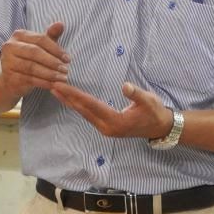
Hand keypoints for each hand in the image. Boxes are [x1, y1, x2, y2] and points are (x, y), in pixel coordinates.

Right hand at [0, 22, 69, 94]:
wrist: (10, 79)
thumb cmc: (28, 59)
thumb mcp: (40, 47)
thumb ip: (50, 36)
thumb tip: (61, 24)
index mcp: (19, 35)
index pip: (40, 39)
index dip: (56, 49)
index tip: (68, 59)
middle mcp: (10, 46)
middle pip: (35, 52)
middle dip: (53, 61)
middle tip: (66, 69)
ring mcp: (7, 61)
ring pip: (32, 67)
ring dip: (50, 73)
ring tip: (62, 78)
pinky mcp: (9, 76)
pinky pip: (29, 79)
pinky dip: (43, 82)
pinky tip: (53, 85)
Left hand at [51, 81, 173, 140]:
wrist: (160, 127)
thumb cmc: (155, 112)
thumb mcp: (149, 100)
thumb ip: (137, 94)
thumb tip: (125, 86)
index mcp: (115, 121)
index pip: (90, 104)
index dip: (75, 94)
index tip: (61, 85)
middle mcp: (107, 127)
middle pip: (83, 110)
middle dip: (67, 98)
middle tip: (52, 85)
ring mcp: (106, 129)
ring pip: (83, 114)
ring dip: (70, 102)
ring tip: (56, 91)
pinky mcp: (106, 127)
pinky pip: (88, 115)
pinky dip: (78, 106)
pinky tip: (70, 100)